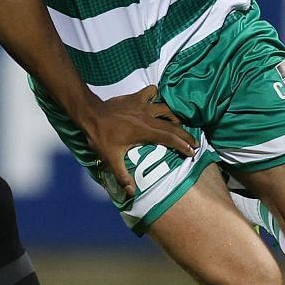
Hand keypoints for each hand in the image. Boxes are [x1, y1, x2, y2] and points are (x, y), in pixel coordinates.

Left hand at [80, 86, 197, 194]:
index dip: (183, 145)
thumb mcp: (111, 159)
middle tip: (194, 143)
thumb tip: (131, 192)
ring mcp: (142, 105)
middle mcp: (148, 117)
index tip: (193, 152)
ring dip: (174, 116)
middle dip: (185, 135)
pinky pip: (151, 92)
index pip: (170, 138)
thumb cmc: (101, 136)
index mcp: (145, 132)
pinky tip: (156, 102)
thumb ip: (122, 176)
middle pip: (172, 125)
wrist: (90, 114)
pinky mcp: (135, 98)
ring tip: (179, 124)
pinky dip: (156, 96)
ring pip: (165, 108)